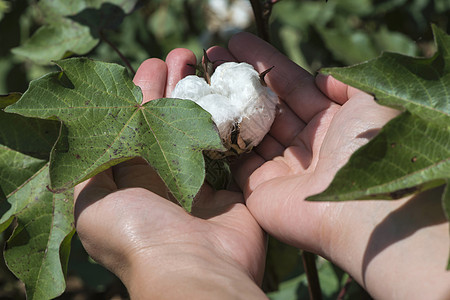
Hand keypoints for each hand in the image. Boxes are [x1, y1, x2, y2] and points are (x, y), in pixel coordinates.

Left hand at [74, 49, 266, 298]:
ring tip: (202, 61)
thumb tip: (85, 139)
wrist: (194, 267)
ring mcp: (200, 181)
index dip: (142, 93)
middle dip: (174, 86)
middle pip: (169, 120)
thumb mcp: (90, 202)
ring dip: (201, 94)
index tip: (151, 64)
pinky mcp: (231, 186)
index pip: (136, 124)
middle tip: (181, 55)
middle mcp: (165, 177)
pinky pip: (230, 147)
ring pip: (200, 127)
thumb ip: (86, 168)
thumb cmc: (137, 233)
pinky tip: (230, 92)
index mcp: (133, 178)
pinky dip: (229, 120)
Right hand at [211, 33, 449, 298]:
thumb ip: (348, 82)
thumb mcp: (371, 101)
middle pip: (266, 104)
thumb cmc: (366, 150)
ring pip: (248, 128)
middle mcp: (304, 145)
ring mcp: (281, 167)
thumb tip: (323, 77)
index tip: (237, 42)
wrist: (359, 212)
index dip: (264, 62)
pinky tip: (201, 111)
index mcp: (330, 122)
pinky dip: (220, 137)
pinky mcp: (259, 188)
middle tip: (211, 56)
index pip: (290, 84)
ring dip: (225, 103)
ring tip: (199, 77)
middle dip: (239, 79)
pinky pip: (236, 158)